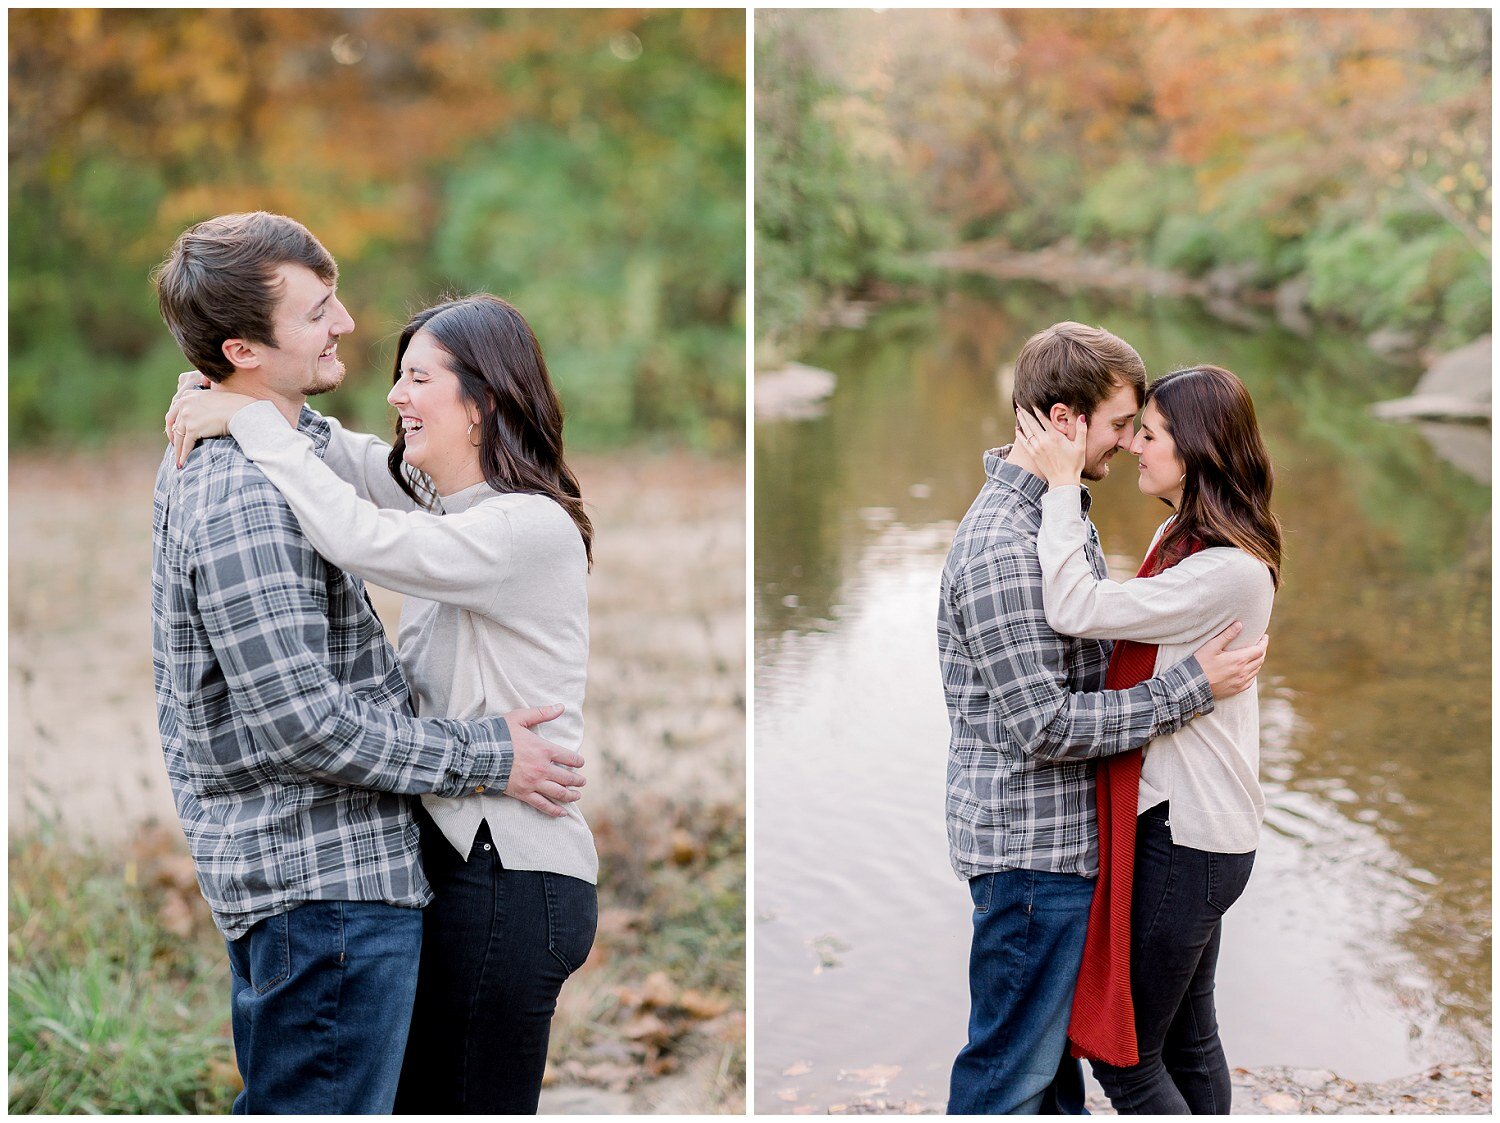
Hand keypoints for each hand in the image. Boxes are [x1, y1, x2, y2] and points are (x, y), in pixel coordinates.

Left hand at [166, 376, 258, 467]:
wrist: (241, 411)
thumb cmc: (233, 406)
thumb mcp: (212, 399)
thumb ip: (200, 404)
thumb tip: (199, 416)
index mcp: (187, 396)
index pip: (174, 412)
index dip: (172, 425)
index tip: (174, 433)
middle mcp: (184, 404)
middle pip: (173, 425)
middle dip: (173, 437)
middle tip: (175, 447)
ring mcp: (187, 416)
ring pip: (179, 436)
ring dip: (177, 450)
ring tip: (178, 459)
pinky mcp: (193, 428)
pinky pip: (186, 445)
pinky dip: (183, 455)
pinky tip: (182, 462)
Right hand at [501, 703, 585, 817]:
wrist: (480, 754)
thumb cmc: (499, 735)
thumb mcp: (520, 718)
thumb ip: (541, 713)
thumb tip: (560, 706)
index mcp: (544, 749)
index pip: (569, 757)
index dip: (578, 761)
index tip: (580, 763)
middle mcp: (542, 768)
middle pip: (567, 777)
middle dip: (577, 780)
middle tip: (582, 782)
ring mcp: (533, 783)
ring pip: (558, 792)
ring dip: (570, 795)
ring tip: (577, 795)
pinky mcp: (523, 794)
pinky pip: (542, 804)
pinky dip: (554, 810)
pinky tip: (562, 813)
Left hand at [1015, 406, 1085, 487]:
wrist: (1063, 481)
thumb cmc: (1074, 464)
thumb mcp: (1081, 446)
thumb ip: (1081, 431)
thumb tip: (1082, 417)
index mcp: (1055, 437)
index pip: (1043, 419)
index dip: (1037, 409)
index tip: (1032, 401)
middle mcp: (1043, 441)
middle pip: (1032, 423)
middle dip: (1026, 412)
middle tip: (1020, 403)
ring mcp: (1037, 448)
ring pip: (1026, 431)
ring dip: (1022, 421)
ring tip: (1018, 412)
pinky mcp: (1033, 455)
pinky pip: (1024, 442)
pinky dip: (1020, 435)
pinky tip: (1017, 429)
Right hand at [1194, 622, 1268, 699]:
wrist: (1193, 685)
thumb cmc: (1200, 664)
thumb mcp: (1211, 647)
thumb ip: (1226, 635)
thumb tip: (1239, 624)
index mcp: (1239, 660)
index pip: (1259, 650)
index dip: (1264, 642)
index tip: (1264, 636)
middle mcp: (1243, 672)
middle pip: (1260, 659)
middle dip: (1262, 650)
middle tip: (1260, 644)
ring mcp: (1240, 682)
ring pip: (1256, 670)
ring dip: (1258, 661)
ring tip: (1255, 655)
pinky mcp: (1236, 690)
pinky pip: (1251, 681)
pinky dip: (1253, 673)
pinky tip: (1249, 670)